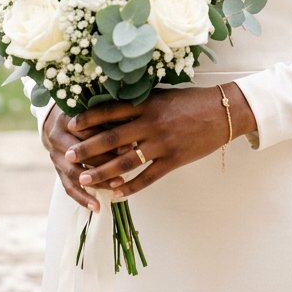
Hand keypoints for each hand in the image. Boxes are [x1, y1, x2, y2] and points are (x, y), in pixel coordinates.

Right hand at [42, 107, 133, 211]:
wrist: (56, 120)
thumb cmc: (84, 111)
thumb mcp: (94, 108)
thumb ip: (109, 117)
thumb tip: (133, 133)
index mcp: (67, 118)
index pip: (88, 130)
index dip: (109, 138)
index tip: (131, 144)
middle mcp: (56, 136)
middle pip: (81, 153)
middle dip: (104, 161)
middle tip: (127, 167)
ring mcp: (54, 155)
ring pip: (75, 172)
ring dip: (96, 180)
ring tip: (116, 185)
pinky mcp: (56, 169)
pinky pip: (68, 187)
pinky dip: (82, 198)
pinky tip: (97, 206)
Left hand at [62, 84, 255, 201]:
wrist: (223, 112)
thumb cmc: (190, 101)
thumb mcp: (163, 96)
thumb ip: (140, 103)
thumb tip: (111, 111)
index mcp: (147, 104)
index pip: (110, 110)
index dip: (89, 118)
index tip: (71, 125)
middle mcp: (151, 123)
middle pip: (112, 138)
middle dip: (87, 149)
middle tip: (67, 156)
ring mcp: (162, 143)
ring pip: (126, 162)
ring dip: (102, 172)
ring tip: (85, 179)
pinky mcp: (174, 160)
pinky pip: (148, 177)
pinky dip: (131, 188)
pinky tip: (116, 195)